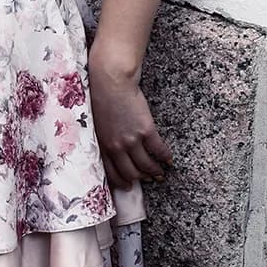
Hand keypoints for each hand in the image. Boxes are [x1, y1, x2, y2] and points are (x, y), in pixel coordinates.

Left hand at [87, 56, 173, 189]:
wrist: (111, 81)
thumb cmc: (101, 96)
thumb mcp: (97, 122)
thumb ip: (104, 138)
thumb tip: (112, 149)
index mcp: (102, 144)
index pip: (112, 172)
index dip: (121, 182)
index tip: (128, 186)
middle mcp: (116, 146)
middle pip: (131, 172)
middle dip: (140, 179)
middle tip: (148, 179)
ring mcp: (132, 140)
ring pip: (146, 165)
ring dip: (155, 171)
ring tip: (160, 172)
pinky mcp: (146, 130)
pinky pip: (159, 150)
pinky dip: (166, 157)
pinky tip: (169, 159)